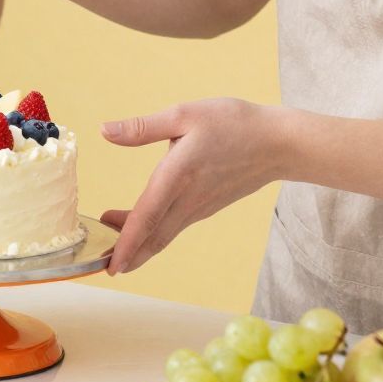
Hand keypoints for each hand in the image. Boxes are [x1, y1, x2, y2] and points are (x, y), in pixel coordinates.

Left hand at [97, 98, 285, 274]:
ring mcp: (200, 207)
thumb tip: (104, 131)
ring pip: (164, 235)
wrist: (279, 143)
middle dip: (128, 255)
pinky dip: (154, 233)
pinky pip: (175, 226)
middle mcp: (189, 199)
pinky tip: (142, 225)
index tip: (111, 264)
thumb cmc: (233, 123)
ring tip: (112, 246)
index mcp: (178, 175)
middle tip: (103, 266)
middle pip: (154, 237)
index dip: (126, 242)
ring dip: (139, 245)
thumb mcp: (184, 115)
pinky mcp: (207, 206)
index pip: (147, 216)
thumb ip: (142, 128)